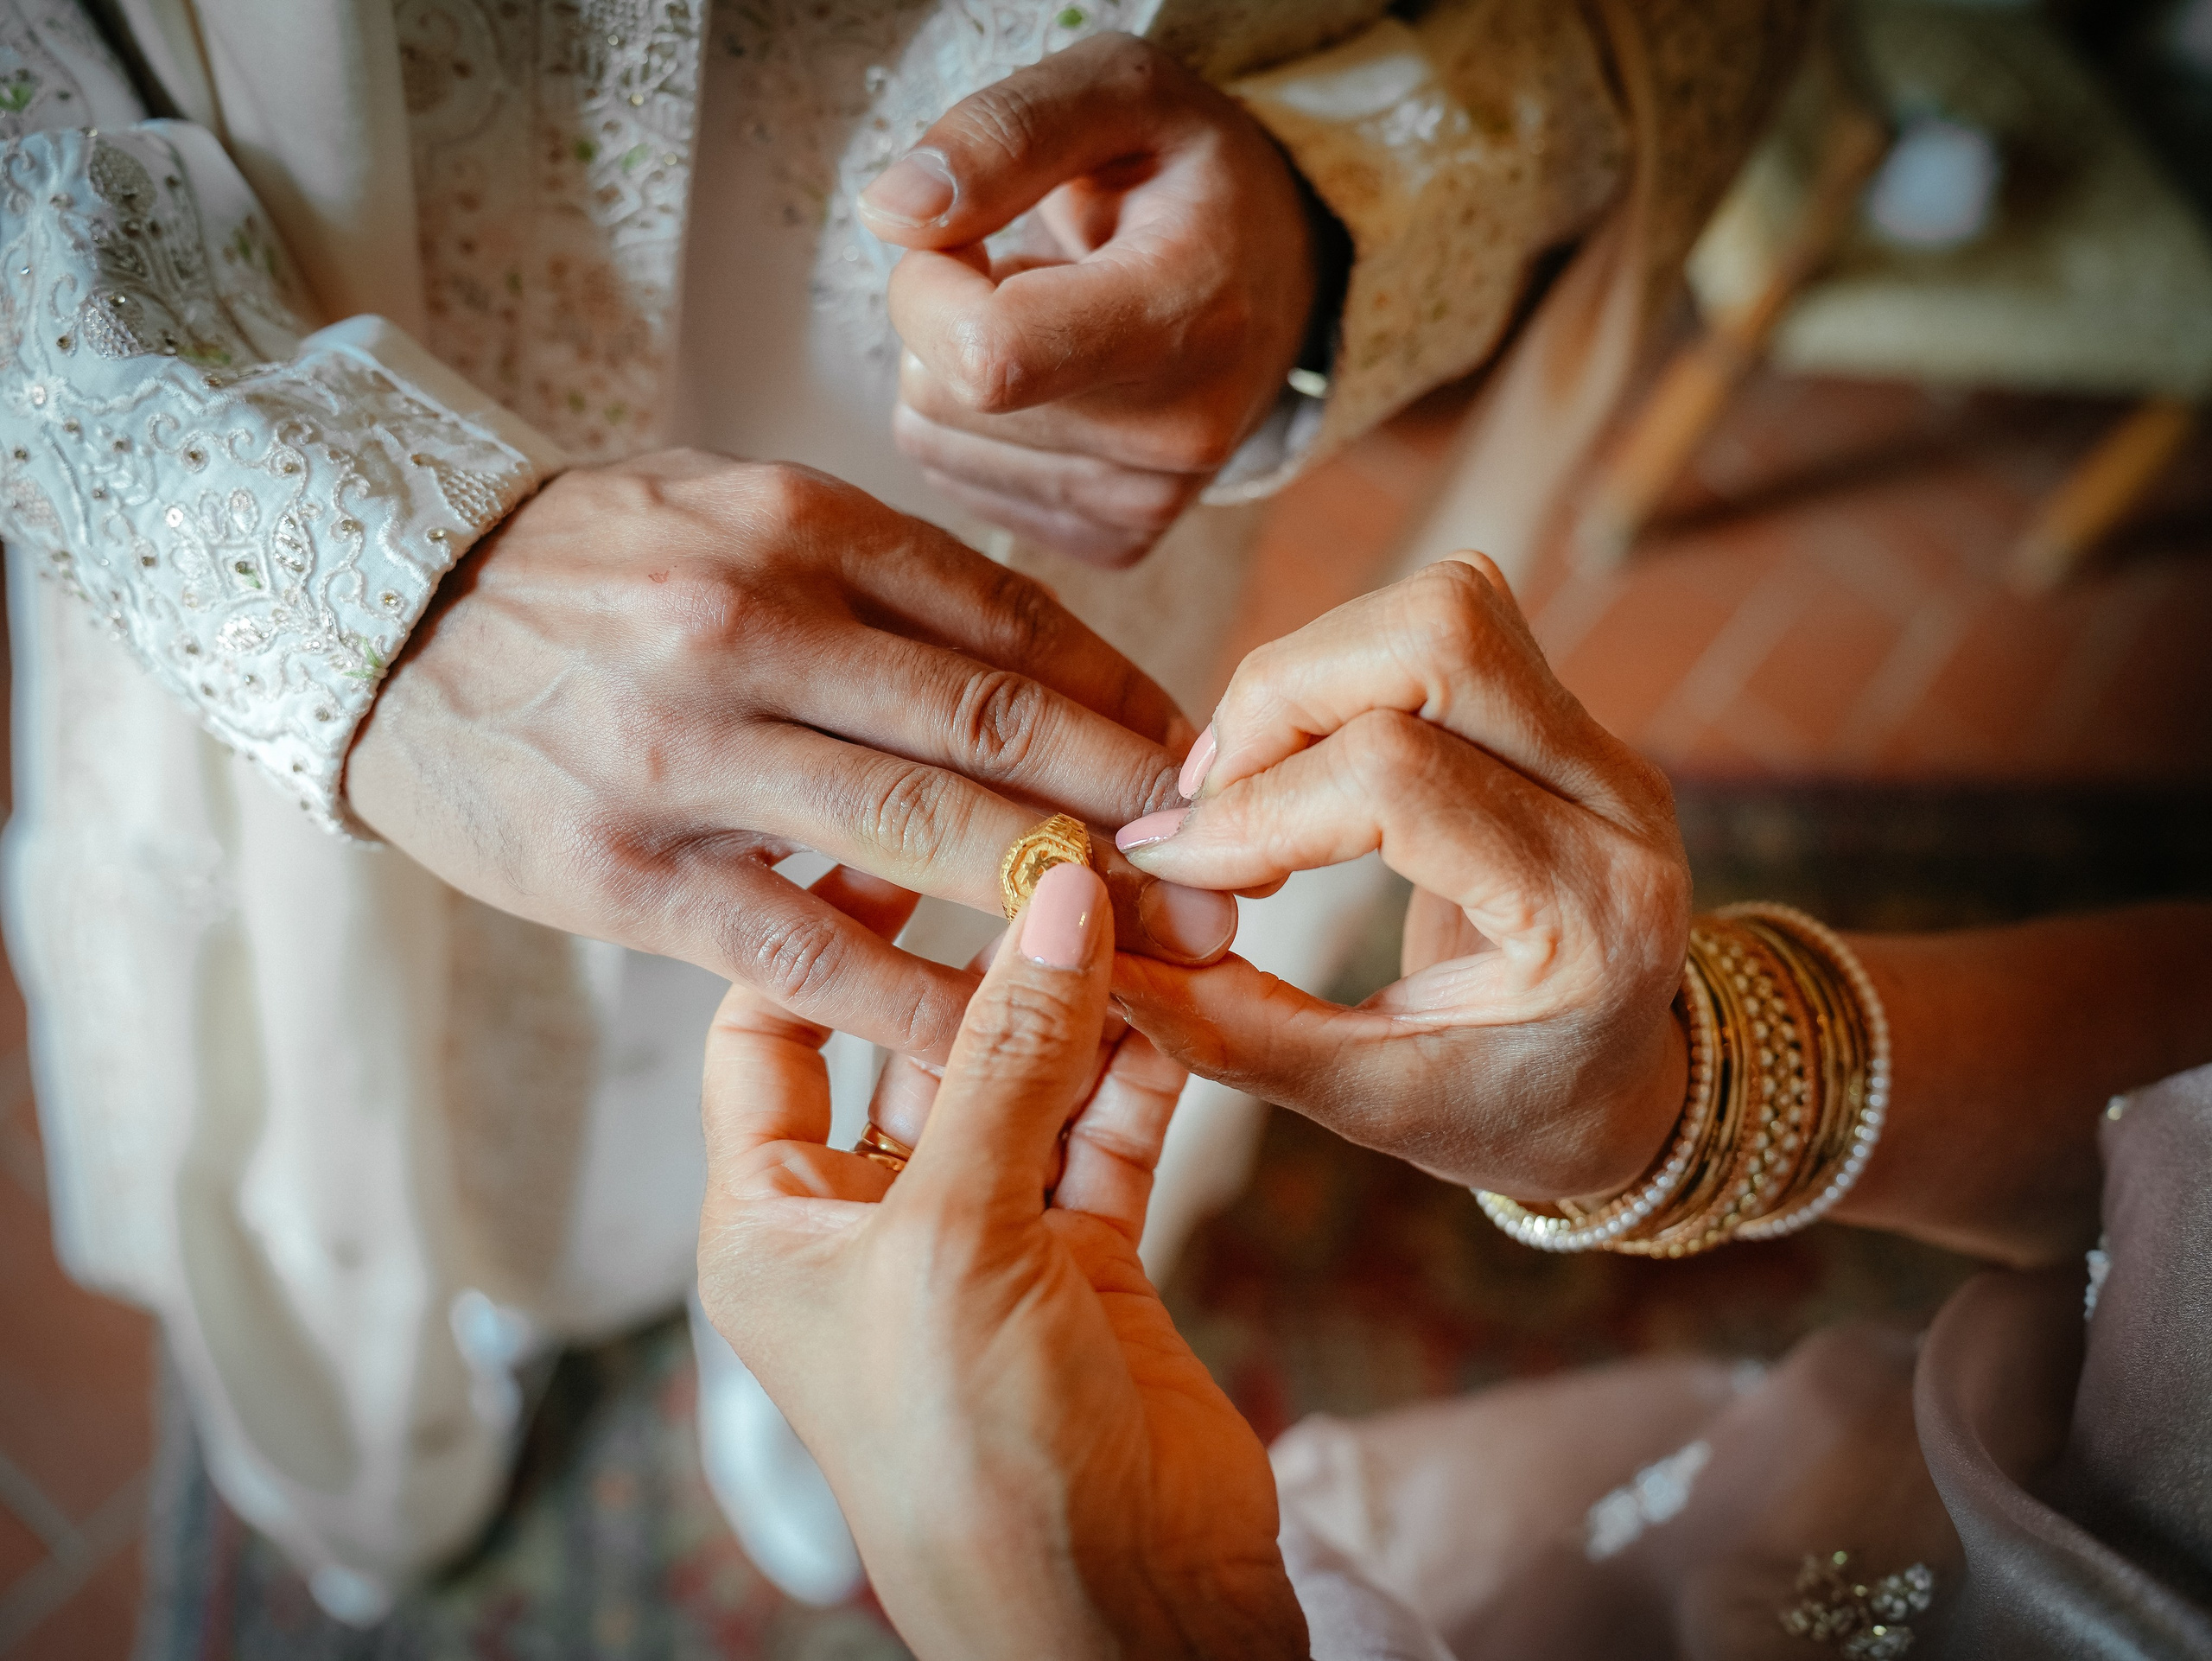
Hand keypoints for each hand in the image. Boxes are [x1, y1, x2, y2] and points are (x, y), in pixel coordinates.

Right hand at [346, 451, 1237, 1060]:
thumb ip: (885, 586)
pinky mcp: (629, 874)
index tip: (1210, 772)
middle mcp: (753, 628)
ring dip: (1062, 911)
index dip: (1133, 710)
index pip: (1016, 628)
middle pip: (997, 735)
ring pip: (924, 843)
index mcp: (799, 529)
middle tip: (1235, 879)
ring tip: (1161, 961)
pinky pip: (810, 954)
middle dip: (1138, 818)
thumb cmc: (594, 569)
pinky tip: (1002, 1032)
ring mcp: (688, 757)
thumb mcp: (740, 515)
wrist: (381, 615)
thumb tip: (1058, 678)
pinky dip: (918, 998)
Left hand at [697, 860, 1305, 1659]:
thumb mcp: (954, 1238)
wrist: (1119, 1615)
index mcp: (774, 1222)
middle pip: (914, 1037)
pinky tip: (1175, 997)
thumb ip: (1009, 1058)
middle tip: (1055, 851)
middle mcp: (870, 1219)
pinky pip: (1108, 1129)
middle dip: (984, 954)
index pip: (767, 1028)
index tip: (894, 833)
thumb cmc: (969, 1461)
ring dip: (1082, 1002)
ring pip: (1028, 1075)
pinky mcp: (1087, 1258)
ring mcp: (984, 1237)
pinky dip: (1142, 1067)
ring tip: (1138, 906)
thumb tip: (1058, 897)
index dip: (820, 926)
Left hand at [860, 33, 1321, 567]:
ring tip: (1047, 320)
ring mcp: (1150, 500)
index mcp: (1188, 311)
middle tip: (1022, 270)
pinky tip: (1051, 380)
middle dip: (943, 317)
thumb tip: (890, 214)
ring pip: (935, 444)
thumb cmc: (1189, 170)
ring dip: (956, 371)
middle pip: (945, 398)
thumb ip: (1004, 134)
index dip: (928, 287)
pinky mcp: (1120, 539)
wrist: (1277, 271)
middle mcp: (1178, 430)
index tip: (964, 236)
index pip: (989, 355)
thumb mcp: (1119, 86)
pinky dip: (977, 428)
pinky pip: (960, 484)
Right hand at [1111, 559, 1693, 1199]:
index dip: (1252, 809)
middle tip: (1205, 803)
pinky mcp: (1563, 712)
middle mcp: (1620, 803)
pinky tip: (1293, 759)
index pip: (1398, 780)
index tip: (1167, 869)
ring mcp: (1601, 744)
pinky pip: (1447, 622)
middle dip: (1280, 699)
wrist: (1620, 1087)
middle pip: (1441, 639)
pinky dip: (1339, 668)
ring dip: (1307, 672)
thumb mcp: (1372, 1105)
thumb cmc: (1504, 1111)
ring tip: (1243, 781)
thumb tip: (1098, 958)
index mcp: (1592, 915)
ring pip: (1447, 605)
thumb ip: (1234, 1033)